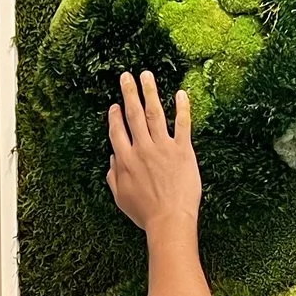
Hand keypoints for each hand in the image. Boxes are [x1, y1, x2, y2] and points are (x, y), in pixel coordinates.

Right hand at [105, 70, 202, 235]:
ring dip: (149, 92)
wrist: (169, 220)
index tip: (114, 105)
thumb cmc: (146, 213)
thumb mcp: (121, 197)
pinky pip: (182, 124)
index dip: (114, 116)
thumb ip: (114, 176)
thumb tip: (113, 160)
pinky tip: (181, 93)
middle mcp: (142, 149)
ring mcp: (163, 148)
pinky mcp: (182, 151)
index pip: (117, 131)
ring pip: (155, 113)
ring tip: (146, 75)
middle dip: (129, 93)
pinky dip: (182, 108)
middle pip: (133, 115)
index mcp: (125, 160)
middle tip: (126, 76)